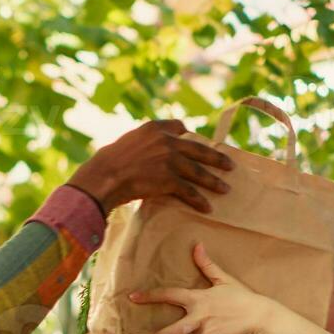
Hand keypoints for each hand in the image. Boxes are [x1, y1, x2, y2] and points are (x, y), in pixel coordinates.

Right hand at [67, 120, 233, 212]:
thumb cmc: (108, 163)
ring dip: (213, 182)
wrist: (104, 177)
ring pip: (198, 172)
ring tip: (225, 188)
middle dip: (216, 159)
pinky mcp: (168, 179)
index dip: (188, 134)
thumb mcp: (126, 143)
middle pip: (198, 149)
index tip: (196, 140)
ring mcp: (169, 160)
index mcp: (154, 128)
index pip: (178, 126)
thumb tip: (147, 152)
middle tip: (229, 165)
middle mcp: (166, 141)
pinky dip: (199, 200)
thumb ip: (143, 143)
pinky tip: (207, 206)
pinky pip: (188, 191)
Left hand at [133, 244, 283, 333]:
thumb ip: (207, 265)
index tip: (133, 297)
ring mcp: (208, 332)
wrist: (261, 316)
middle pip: (171, 332)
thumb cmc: (242, 297)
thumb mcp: (224, 279)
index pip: (169, 294)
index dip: (150, 295)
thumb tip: (197, 245)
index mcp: (198, 298)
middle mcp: (199, 316)